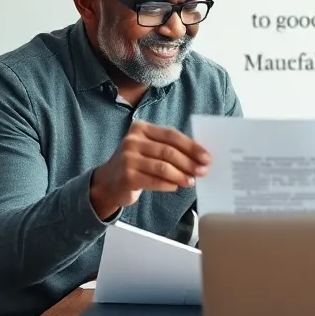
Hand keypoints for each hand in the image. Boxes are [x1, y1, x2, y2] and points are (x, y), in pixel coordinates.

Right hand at [90, 121, 210, 218]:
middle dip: (189, 162)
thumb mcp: (148, 149)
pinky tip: (176, 186)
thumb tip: (198, 158)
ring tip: (192, 181)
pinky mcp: (127, 176)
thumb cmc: (136, 164)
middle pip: (168, 151)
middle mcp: (132, 141)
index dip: (191, 146)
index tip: (207, 157)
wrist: (108, 182)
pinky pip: (154, 181)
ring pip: (162, 167)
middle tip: (203, 171)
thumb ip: (168, 148)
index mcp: (141, 128)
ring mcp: (128, 159)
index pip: (171, 135)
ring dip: (181, 175)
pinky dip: (168, 184)